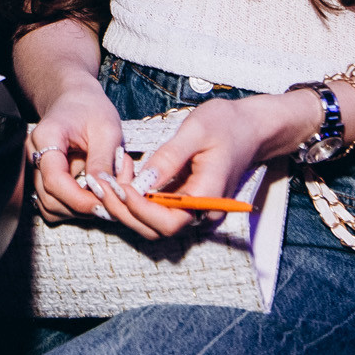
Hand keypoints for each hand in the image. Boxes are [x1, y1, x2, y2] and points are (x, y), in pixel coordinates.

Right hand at [26, 76, 126, 224]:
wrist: (76, 98)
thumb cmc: (90, 107)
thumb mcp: (106, 129)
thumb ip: (103, 161)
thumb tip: (105, 192)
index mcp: (46, 138)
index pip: (54, 180)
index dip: (79, 199)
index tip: (105, 204)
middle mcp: (35, 156)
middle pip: (51, 200)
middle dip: (83, 207)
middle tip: (113, 200)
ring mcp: (37, 170)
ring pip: (52, 207)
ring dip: (81, 210)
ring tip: (106, 190)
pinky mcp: (45, 179)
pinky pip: (56, 204)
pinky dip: (76, 206)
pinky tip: (95, 191)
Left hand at [100, 92, 321, 241]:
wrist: (252, 127)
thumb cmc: (227, 124)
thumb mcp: (196, 131)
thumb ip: (170, 157)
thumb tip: (143, 181)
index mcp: (208, 197)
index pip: (168, 221)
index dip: (140, 209)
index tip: (119, 187)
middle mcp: (203, 212)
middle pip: (157, 230)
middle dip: (126, 211)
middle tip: (102, 185)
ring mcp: (196, 210)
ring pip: (154, 224)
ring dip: (128, 208)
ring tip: (109, 179)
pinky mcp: (188, 203)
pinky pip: (159, 211)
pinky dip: (138, 201)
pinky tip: (123, 177)